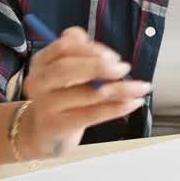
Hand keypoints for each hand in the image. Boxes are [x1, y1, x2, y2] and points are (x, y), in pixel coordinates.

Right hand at [19, 26, 149, 158]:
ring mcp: (46, 106)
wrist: (46, 133)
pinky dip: (117, 108)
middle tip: (124, 68)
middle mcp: (39, 82)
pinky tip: (134, 103)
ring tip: (141, 87)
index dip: (91, 48)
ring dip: (120, 89)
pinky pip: (92, 114)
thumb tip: (104, 53)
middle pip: (68, 69)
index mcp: (41, 62)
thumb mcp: (66, 72)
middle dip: (100, 67)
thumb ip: (81, 54)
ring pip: (87, 94)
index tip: (113, 56)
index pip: (64, 47)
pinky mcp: (59, 126)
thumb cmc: (62, 96)